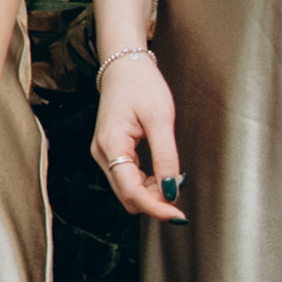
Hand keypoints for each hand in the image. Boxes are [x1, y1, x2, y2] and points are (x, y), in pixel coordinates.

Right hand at [92, 44, 185, 224]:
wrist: (124, 65)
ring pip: (127, 190)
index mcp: (111, 145)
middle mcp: (101, 153)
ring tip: (172, 177)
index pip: (132, 192)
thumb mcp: (161, 119)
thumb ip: (165, 157)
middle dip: (154, 201)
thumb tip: (170, 191)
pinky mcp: (110, 151)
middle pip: (128, 196)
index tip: (178, 216)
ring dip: (151, 192)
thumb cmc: (141, 85)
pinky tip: (161, 173)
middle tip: (180, 190)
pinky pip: (127, 178)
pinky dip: (146, 182)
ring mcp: (103, 153)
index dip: (156, 208)